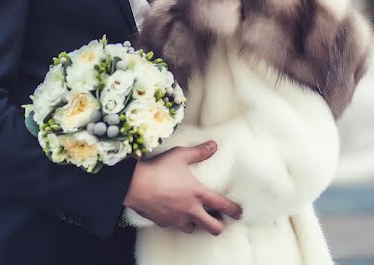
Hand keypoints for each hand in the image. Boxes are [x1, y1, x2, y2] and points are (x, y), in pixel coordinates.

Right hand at [123, 141, 242, 235]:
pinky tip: (176, 214)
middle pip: (213, 227)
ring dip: (197, 223)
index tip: (239, 213)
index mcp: (198, 194)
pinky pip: (176, 226)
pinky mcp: (165, 223)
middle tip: (218, 219)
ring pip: (195, 229)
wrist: (134, 185)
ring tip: (195, 216)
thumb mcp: (180, 155)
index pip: (222, 206)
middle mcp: (191, 210)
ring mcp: (178, 219)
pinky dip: (179, 222)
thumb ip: (199, 152)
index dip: (234, 211)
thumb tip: (214, 145)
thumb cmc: (158, 169)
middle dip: (219, 225)